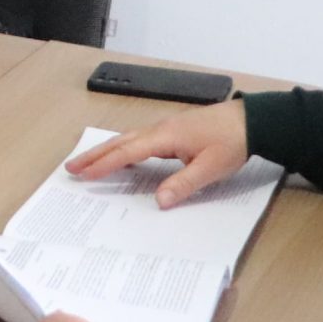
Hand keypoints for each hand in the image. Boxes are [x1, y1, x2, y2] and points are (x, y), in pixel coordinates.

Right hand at [64, 99, 250, 207]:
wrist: (251, 121)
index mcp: (166, 136)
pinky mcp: (172, 131)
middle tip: (71, 167)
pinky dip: (123, 148)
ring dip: (106, 151)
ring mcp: (165, 128)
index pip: (128, 152)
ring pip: (128, 139)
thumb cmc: (232, 142)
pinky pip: (139, 140)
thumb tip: (159, 201)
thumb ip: (183, 184)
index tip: (84, 174)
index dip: (105, 164)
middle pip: (120, 142)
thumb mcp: (210, 168)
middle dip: (95, 155)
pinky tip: (121, 156)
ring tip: (87, 162)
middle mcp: (160, 129)